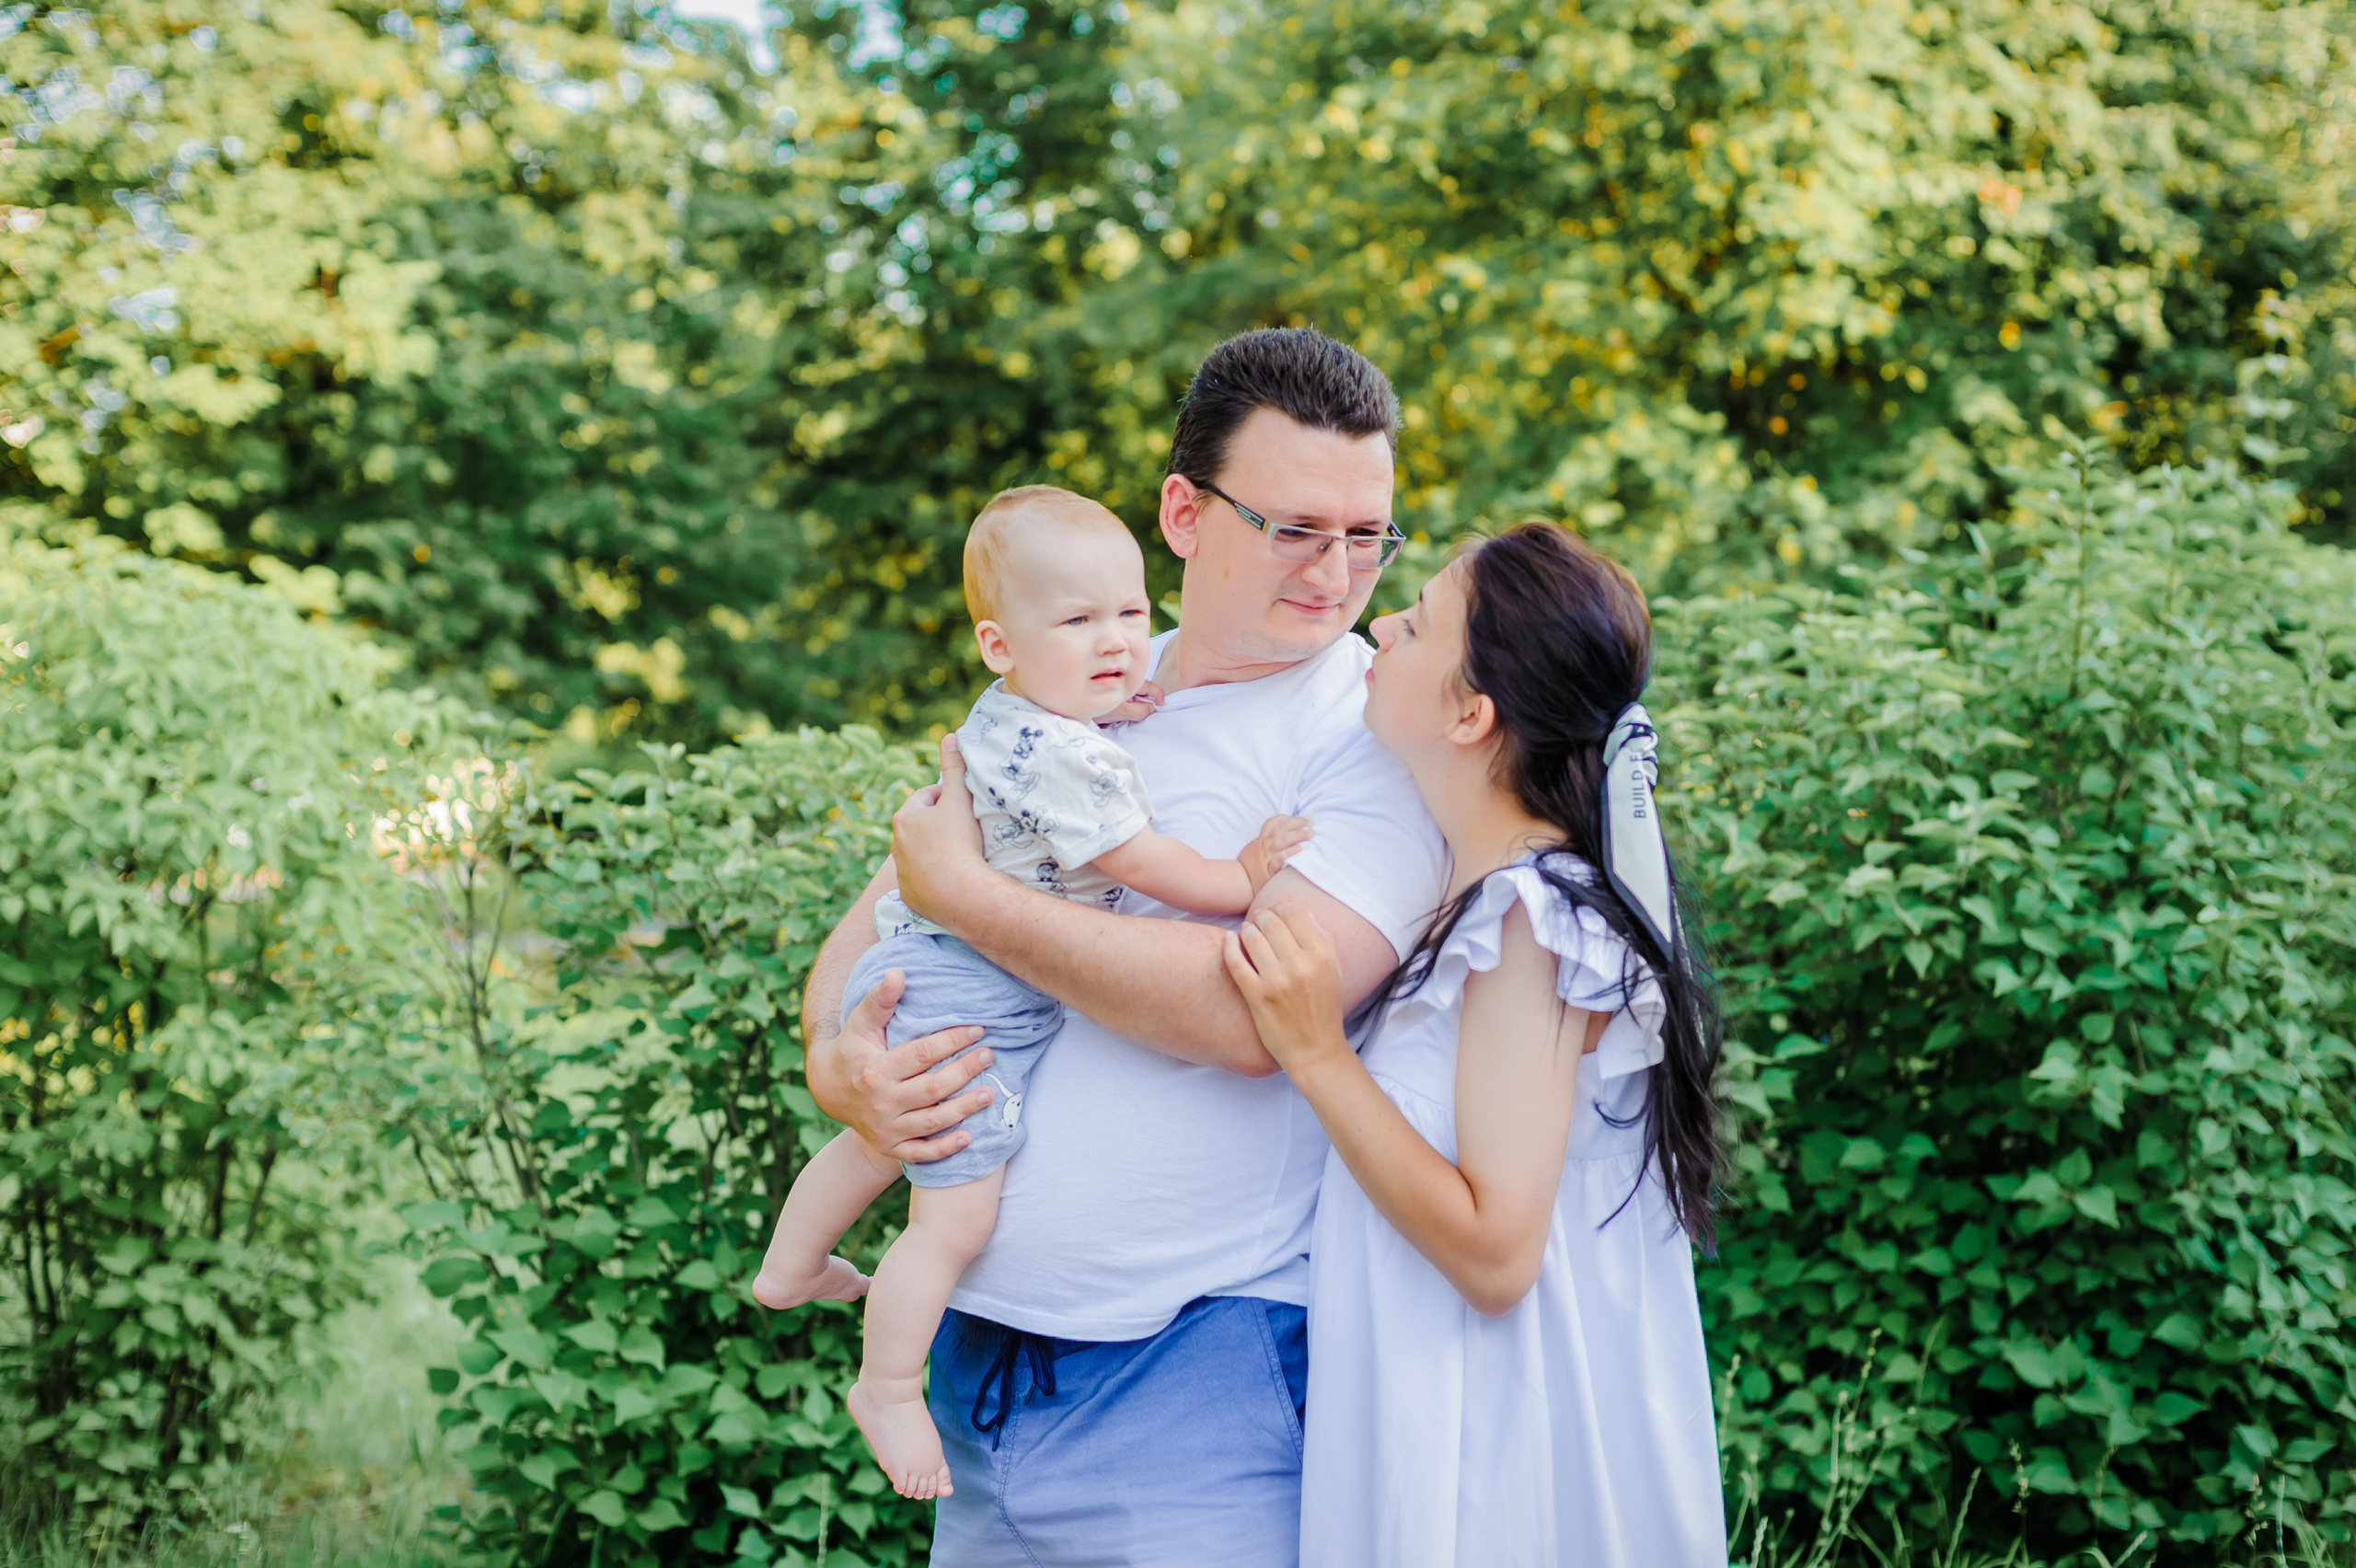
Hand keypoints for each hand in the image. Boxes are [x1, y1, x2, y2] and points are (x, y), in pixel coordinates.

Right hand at [808, 965, 997, 1163]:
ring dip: (964, 1109)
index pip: (921, 1054)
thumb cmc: (852, 1049)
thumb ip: (880, 1000)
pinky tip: (967, 1138)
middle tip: (989, 1056)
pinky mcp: (890, 1147)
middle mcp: (881, 1101)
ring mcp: (886, 1128)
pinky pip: (921, 1153)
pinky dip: (944, 1149)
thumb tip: (898, 973)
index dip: (952, 1040)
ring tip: (990, 1093)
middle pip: (933, 1088)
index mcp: (875, 1070)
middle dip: (965, 1071)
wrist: (828, 1091)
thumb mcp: (860, 1024)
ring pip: (932, 1122)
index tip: (978, 1030)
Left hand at [890, 735, 987, 927]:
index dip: (947, 797)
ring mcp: (902, 874)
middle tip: (966, 829)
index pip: (926, 797)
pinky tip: (953, 879)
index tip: (964, 804)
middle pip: (921, 827)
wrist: (960, 893)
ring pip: (920, 855)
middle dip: (940, 825)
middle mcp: (896, 846)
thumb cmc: (959, 841)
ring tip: (961, 855)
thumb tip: (950, 736)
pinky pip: (923, 882)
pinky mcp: (911, 897)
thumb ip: (955, 767)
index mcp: (904, 819)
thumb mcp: (960, 798)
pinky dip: (935, 878)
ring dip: (936, 852)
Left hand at [1101, 679, 1167, 725]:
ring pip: (1138, 699)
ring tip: (1131, 715)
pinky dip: (1132, 709)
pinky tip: (1124, 714)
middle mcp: (1127, 685)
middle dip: (1148, 703)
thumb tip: (1152, 709)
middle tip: (1147, 714)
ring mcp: (1123, 691)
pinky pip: (1130, 704)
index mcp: (1129, 683)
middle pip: (1145, 693)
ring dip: (1139, 707)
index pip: (1150, 687)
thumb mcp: (1119, 711)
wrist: (1078, 711)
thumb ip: (1138, 711)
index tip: (1162, 705)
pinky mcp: (1118, 698)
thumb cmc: (1097, 708)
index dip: (1159, 695)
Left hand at [1220, 904, 1351, 1080]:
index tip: (1275, 912)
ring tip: (1246, 931)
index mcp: (1322, 957)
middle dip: (1262, 917)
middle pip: (1272, 923)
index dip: (1281, 908)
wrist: (1314, 1050)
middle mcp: (1301, 966)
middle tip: (1258, 919)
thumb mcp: (1335, 972)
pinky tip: (1229, 940)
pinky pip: (1236, 961)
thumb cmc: (1324, 1009)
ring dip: (1246, 929)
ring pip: (1253, 938)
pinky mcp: (1257, 996)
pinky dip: (1229, 946)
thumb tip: (1305, 913)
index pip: (1296, 914)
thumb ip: (1325, 940)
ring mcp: (1277, 982)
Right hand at [1240, 815, 1314, 894]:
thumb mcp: (1255, 849)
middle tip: (1312, 822)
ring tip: (1310, 833)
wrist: (1238, 881)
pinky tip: (1300, 849)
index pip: (1273, 822)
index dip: (1288, 818)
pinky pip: (1280, 858)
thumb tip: (1283, 837)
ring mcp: (1266, 856)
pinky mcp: (1268, 868)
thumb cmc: (1249, 866)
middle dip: (1297, 823)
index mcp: (1262, 839)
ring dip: (1297, 835)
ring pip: (1281, 840)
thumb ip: (1267, 842)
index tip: (1302, 819)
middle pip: (1281, 828)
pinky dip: (1289, 852)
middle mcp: (1264, 845)